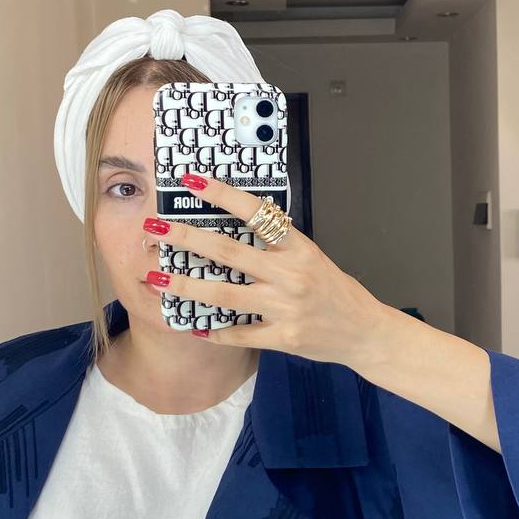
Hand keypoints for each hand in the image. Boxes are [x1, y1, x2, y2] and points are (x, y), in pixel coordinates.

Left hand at [144, 171, 391, 367]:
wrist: (363, 331)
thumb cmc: (333, 290)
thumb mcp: (310, 256)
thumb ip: (277, 245)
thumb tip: (235, 227)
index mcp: (298, 246)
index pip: (255, 212)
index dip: (222, 194)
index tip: (192, 181)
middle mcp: (290, 274)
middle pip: (228, 252)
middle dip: (186, 238)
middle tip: (155, 228)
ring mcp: (285, 307)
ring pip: (225, 295)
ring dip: (186, 287)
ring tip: (157, 280)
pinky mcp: (283, 337)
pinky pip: (240, 334)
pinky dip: (216, 332)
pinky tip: (195, 326)